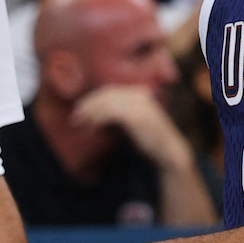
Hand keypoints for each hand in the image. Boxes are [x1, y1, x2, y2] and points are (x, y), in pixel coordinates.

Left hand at [71, 85, 192, 171]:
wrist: (168, 151)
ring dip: (90, 112)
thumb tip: (97, 114)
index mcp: (140, 93)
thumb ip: (121, 114)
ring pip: (106, 103)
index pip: (110, 91)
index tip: (80, 109)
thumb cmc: (150, 140)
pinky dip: (97, 120)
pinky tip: (91, 128)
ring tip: (79, 122)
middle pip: (106, 94)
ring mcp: (138, 104)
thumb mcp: (135, 122)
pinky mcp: (135, 116)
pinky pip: (110, 113)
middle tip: (75, 116)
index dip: (93, 99)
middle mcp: (139, 95)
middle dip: (88, 104)